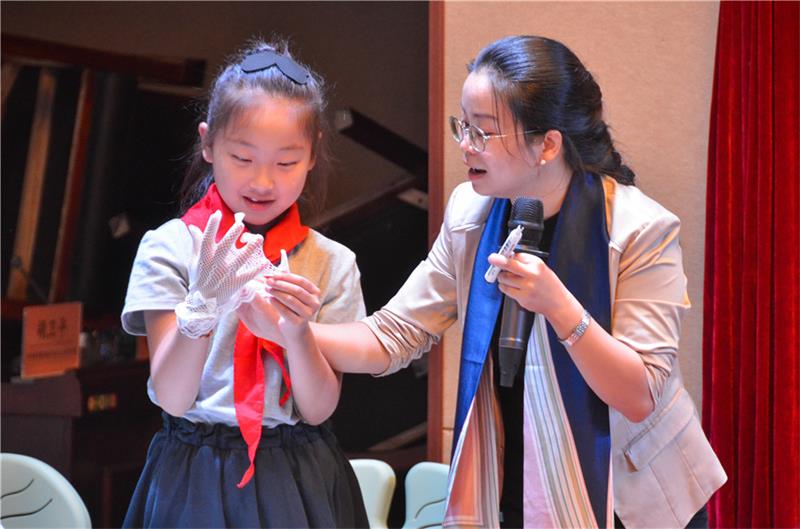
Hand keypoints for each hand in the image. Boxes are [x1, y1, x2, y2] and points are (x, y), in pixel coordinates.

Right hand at [175, 211, 268, 337]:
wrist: (202, 304)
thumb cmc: (198, 279)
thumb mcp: (194, 261)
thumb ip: (196, 244)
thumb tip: (192, 227)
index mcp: (204, 258)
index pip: (207, 239)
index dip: (211, 226)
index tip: (217, 214)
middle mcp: (214, 265)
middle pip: (224, 247)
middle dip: (232, 235)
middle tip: (241, 224)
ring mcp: (225, 275)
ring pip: (239, 260)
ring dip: (250, 249)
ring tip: (259, 238)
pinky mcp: (235, 284)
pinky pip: (247, 276)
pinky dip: (256, 270)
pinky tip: (265, 262)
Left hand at [262, 272, 320, 341]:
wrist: (295, 329)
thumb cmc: (293, 307)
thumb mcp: (293, 294)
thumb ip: (286, 282)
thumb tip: (271, 272)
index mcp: (315, 292)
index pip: (301, 281)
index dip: (286, 277)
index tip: (272, 274)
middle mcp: (315, 303)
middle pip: (296, 290)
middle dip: (280, 284)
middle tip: (267, 281)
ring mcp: (308, 314)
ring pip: (291, 300)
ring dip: (277, 293)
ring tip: (266, 288)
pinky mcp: (299, 323)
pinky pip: (286, 311)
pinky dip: (276, 303)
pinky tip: (269, 298)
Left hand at [487, 251, 570, 316]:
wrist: (558, 303)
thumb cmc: (548, 284)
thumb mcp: (541, 268)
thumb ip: (524, 261)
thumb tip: (507, 256)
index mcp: (537, 265)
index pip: (516, 256)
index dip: (504, 255)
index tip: (495, 255)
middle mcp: (532, 275)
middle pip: (508, 265)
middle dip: (497, 261)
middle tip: (492, 259)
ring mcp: (527, 288)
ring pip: (504, 278)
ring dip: (502, 277)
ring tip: (509, 278)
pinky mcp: (522, 298)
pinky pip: (505, 289)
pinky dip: (504, 287)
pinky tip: (511, 286)